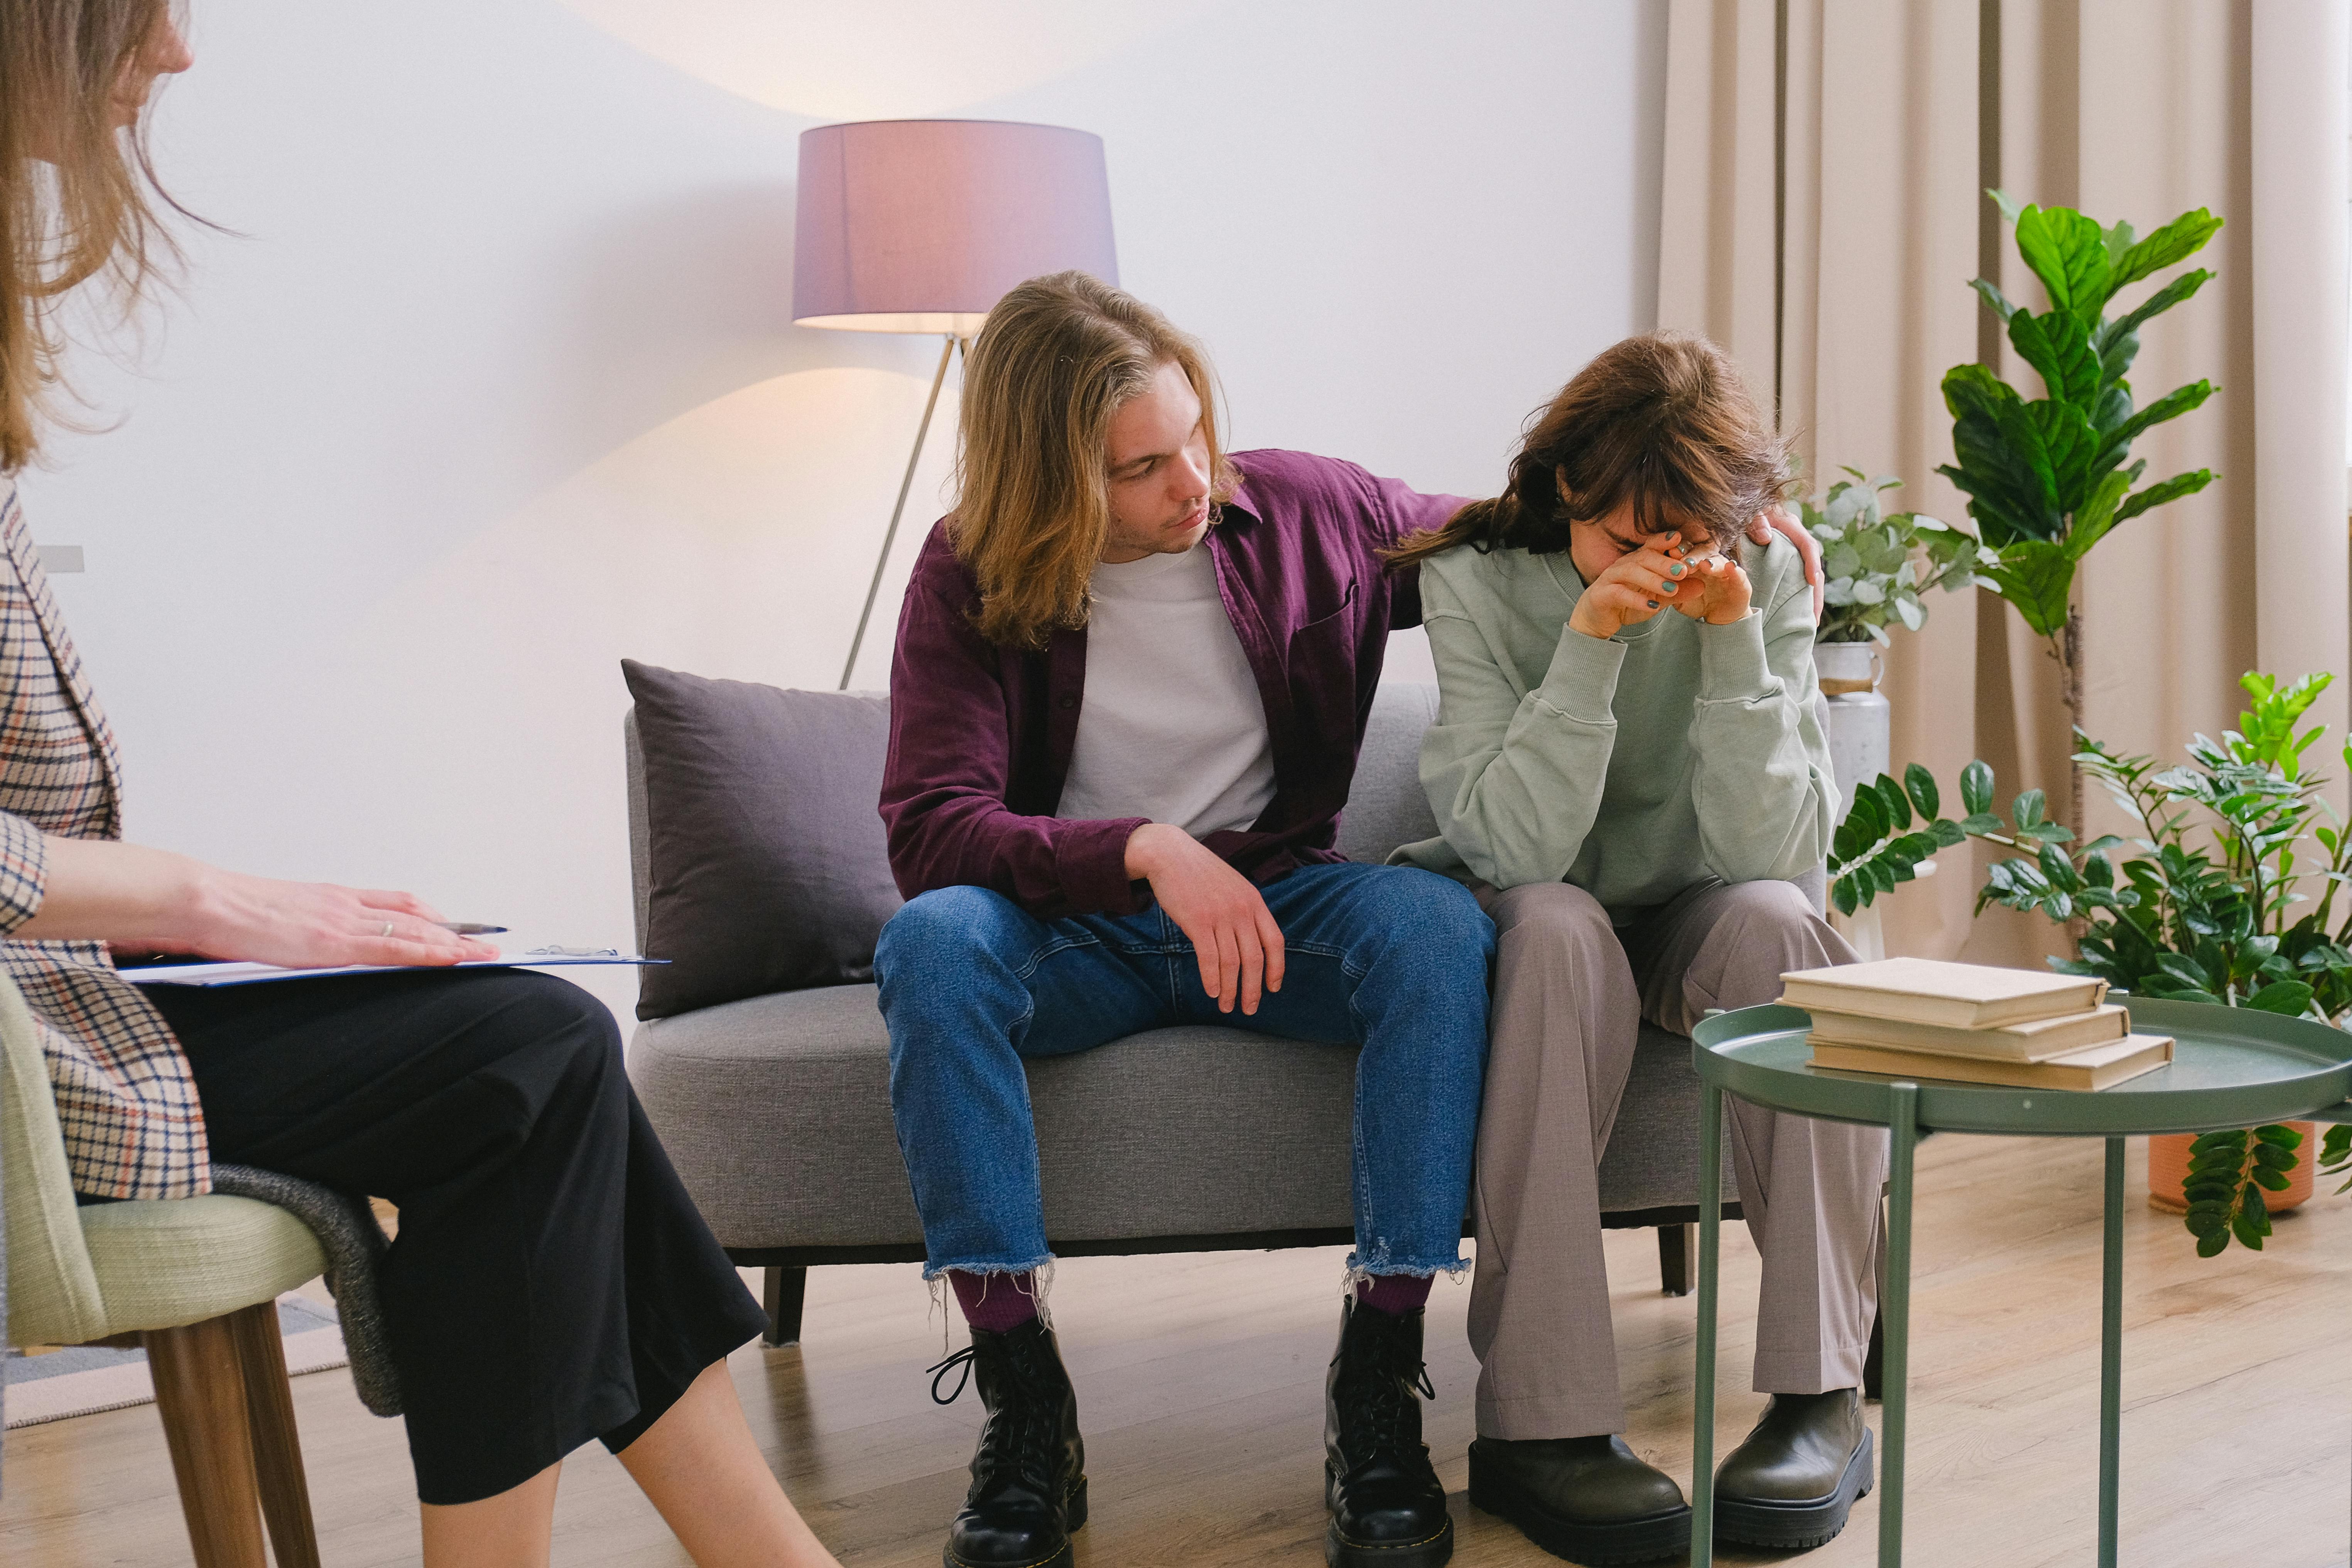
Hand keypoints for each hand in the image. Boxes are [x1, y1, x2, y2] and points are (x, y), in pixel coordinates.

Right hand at [171, 869, 499, 967]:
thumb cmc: (222, 912)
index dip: (429, 916)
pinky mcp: (332, 942)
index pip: (394, 903)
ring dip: (454, 944)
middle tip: (486, 942)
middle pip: (414, 914)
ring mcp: (341, 921)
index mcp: (329, 897)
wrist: (200, 899)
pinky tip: (452, 959)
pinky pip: (393, 949)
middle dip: (454, 931)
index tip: (455, 924)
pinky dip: (428, 953)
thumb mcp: (271, 916)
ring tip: (485, 954)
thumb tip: (297, 941)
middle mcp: (343, 904)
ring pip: (414, 931)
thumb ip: (295, 926)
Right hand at [1124, 822, 1284, 1013]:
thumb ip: (1245, 911)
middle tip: (1249, 1009)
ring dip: (1230, 990)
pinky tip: (1212, 992)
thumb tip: (1250, 944)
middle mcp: (1242, 909)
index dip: (1277, 969)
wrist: (1170, 854)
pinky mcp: (1197, 921)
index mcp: (1254, 901)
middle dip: (1253, 989)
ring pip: (1232, 963)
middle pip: (1255, 958)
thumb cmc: (1200, 874)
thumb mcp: (1233, 886)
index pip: (1275, 941)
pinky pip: (1209, 958)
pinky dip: (1212, 979)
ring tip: (1227, 1006)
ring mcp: (1220, 915)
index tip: (1273, 988)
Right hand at [1566, 531, 1692, 639]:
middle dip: (1665, 562)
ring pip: (1631, 572)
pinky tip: (1652, 606)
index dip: (1665, 541)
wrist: (1597, 619)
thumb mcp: (1656, 598)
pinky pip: (1619, 594)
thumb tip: (1702, 586)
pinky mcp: (1601, 595)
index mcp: (1637, 561)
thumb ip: (1677, 592)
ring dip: (1653, 579)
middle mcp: (1623, 565)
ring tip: (1671, 589)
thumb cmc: (1627, 602)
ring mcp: (1610, 578)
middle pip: (1644, 556)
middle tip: (1684, 570)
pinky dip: (1636, 599)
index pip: (1651, 545)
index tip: (1682, 541)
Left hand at [1669, 552, 1753, 623]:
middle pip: (1701, 552)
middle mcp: (1709, 561)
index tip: (1669, 553)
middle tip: (1684, 562)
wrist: (1718, 616)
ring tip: (1704, 564)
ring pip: (1719, 561)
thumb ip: (1670, 588)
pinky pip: (1739, 574)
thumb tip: (1654, 580)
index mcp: (1693, 562)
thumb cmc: (1696, 602)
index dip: (1677, 550)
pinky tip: (1730, 567)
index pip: (1685, 551)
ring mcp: (1726, 570)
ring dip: (1711, 562)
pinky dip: (1735, 571)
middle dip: (1692, 555)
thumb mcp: (1679, 597)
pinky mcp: (1740, 582)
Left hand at [1749, 505, 1823, 618]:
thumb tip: (1766, 537)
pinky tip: (1795, 615)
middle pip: (1813, 568)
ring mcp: (1791, 553)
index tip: (1813, 581)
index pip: (1807, 544)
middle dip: (1816, 595)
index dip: (1811, 563)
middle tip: (1814, 618)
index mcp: (1789, 526)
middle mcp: (1795, 540)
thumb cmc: (1744, 508)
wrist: (1740, 508)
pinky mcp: (1783, 564)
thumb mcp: (1748, 512)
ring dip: (1809, 601)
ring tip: (1809, 623)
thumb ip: (1755, 520)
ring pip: (1806, 579)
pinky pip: (1794, 582)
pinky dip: (1796, 599)